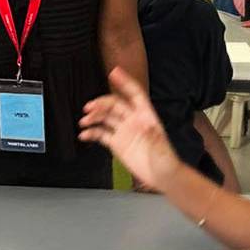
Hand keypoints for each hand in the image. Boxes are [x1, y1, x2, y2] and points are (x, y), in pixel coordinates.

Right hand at [79, 67, 182, 191]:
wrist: (161, 176)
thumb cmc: (165, 160)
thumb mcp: (160, 146)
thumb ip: (151, 136)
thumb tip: (144, 126)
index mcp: (146, 116)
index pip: (135, 94)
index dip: (125, 82)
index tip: (114, 73)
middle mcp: (133, 121)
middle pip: (115, 105)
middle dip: (101, 103)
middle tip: (89, 107)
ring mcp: (124, 131)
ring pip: (105, 118)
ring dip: (94, 117)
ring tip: (84, 121)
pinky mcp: (117, 143)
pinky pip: (101, 134)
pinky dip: (91, 133)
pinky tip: (84, 134)